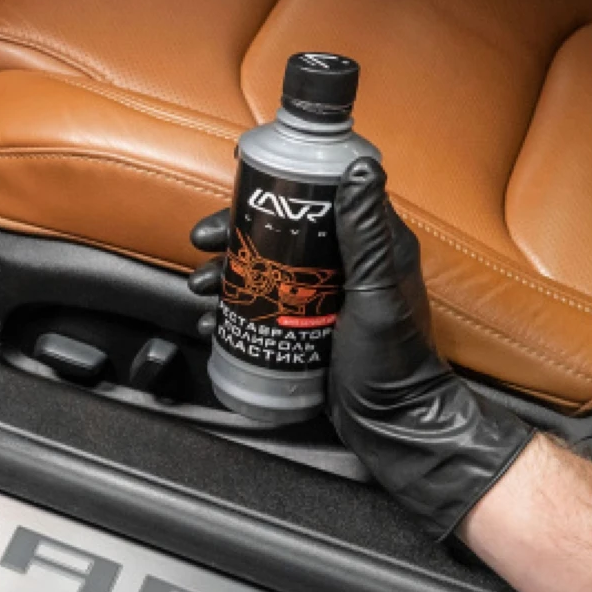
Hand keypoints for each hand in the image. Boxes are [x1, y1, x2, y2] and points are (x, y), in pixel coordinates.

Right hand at [188, 159, 534, 539]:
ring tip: (200, 289)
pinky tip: (211, 322)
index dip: (272, 193)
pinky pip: (260, 308)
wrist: (390, 424)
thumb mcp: (375, 292)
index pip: (316, 200)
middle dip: (234, 239)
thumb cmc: (391, 361)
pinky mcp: (302, 327)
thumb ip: (366, 234)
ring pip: (262, 272)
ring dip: (224, 275)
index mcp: (369, 246)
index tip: (236, 192)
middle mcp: (342, 266)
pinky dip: (231, 311)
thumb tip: (362, 166)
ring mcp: (319, 298)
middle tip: (203, 245)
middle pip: (278, 236)